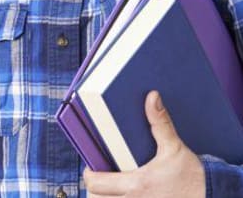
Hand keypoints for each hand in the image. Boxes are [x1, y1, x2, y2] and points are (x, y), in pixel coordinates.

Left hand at [83, 91, 204, 196]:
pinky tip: (123, 195)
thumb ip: (160, 123)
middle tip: (101, 176)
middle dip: (96, 189)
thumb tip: (152, 96)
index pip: (95, 184)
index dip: (90, 174)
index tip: (93, 167)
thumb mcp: (175, 149)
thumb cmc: (193, 178)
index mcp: (136, 184)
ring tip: (110, 188)